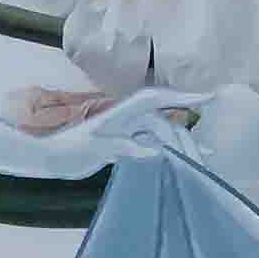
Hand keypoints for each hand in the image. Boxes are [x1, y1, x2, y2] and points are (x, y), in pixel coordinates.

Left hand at [29, 86, 207, 173]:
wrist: (48, 160)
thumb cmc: (66, 152)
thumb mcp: (92, 149)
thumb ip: (120, 146)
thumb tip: (152, 149)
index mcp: (119, 113)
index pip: (156, 99)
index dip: (183, 96)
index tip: (210, 96)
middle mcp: (126, 118)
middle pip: (165, 123)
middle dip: (185, 139)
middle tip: (204, 160)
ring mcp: (126, 129)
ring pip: (162, 133)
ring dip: (182, 145)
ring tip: (204, 161)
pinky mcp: (125, 142)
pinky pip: (154, 143)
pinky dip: (172, 150)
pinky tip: (190, 158)